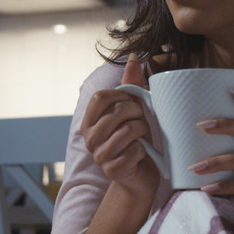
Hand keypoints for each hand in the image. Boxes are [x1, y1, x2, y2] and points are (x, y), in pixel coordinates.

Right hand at [80, 54, 159, 196]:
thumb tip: (136, 56)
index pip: (100, 97)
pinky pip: (136, 150)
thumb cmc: (135, 141)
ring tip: (141, 136)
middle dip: (137, 113)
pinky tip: (141, 154)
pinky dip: (144, 150)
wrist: (139, 178)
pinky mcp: (113, 170)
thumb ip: (131, 85)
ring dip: (142, 130)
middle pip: (117, 111)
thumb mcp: (132, 112)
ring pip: (128, 130)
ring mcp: (100, 156)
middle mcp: (89, 138)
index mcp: (90, 122)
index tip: (130, 103)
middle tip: (141, 120)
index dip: (121, 96)